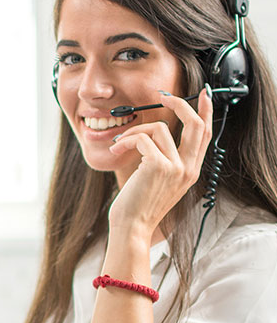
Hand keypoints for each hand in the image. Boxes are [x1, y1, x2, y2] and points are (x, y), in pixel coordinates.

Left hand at [108, 87, 212, 239]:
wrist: (131, 228)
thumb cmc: (138, 207)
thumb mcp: (158, 182)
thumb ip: (164, 160)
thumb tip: (155, 135)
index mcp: (190, 171)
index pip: (205, 135)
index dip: (205, 112)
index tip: (203, 94)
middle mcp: (188, 168)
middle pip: (195, 124)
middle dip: (180, 104)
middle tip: (163, 96)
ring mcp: (175, 167)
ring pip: (159, 128)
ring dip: (134, 131)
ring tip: (119, 144)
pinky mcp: (158, 166)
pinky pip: (142, 138)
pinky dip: (126, 140)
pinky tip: (116, 150)